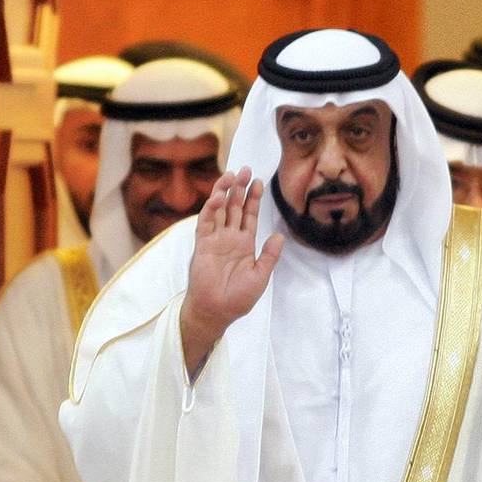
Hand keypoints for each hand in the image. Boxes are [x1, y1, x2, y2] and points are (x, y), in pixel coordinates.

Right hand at [180, 168, 283, 375]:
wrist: (216, 311)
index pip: (248, 216)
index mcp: (244, 244)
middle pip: (234, 208)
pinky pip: (206, 222)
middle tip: (244, 169)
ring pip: (219, 210)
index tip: (258, 182)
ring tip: (231, 175)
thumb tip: (279, 235)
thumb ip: (269, 255)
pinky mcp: (202, 245)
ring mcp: (215, 240)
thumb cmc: (238, 298)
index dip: (253, 199)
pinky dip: (211, 208)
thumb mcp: (261, 276)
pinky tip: (219, 197)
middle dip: (239, 189)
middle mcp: (229, 238)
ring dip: (224, 192)